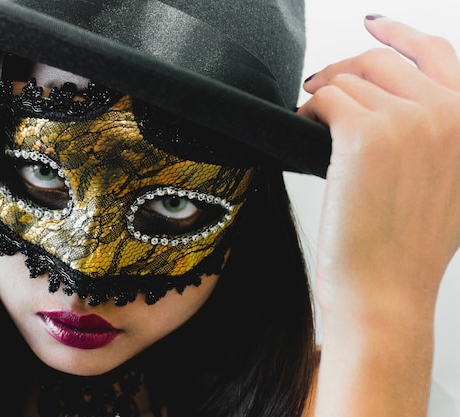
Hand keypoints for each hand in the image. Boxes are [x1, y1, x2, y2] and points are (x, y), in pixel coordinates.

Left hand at [297, 16, 459, 416]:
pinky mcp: (365, 133)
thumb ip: (434, 135)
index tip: (374, 24)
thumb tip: (390, 100)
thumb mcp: (443, 183)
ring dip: (324, 95)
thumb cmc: (405, 247)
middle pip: (382, 62)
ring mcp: (410, 121)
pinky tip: (306, 125)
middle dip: (344, 69)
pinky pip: (326, 98)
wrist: (386, 293)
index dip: (400, 34)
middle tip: (319, 84)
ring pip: (350, 82)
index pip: (438, 54)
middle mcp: (450, 115)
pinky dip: (309, 108)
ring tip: (313, 117)